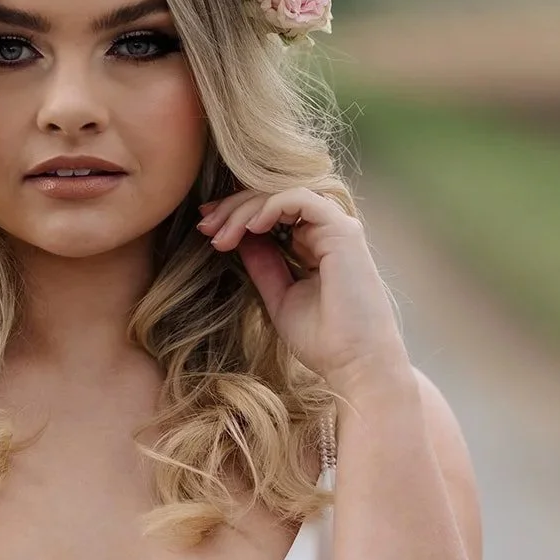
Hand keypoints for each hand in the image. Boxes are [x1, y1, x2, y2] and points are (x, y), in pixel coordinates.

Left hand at [197, 185, 409, 391]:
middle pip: (273, 199)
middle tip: (205, 225)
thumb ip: (262, 264)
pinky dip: (270, 206)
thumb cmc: (322, 341)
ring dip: (245, 208)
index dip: (236, 214)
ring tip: (221, 234)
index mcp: (314, 246)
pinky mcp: (343, 232)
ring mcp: (337, 229)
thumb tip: (238, 236)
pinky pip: (301, 199)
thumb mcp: (278, 296)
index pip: (271, 213)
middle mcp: (327, 232)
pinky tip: (250, 227)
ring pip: (283, 194)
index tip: (206, 228)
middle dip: (233, 208)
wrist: (355, 365)